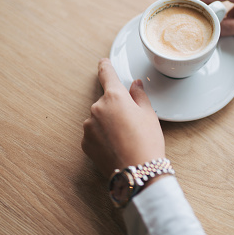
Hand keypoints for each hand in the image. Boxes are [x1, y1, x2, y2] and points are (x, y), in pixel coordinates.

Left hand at [82, 58, 164, 177]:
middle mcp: (97, 108)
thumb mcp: (148, 114)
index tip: (103, 62)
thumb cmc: (146, 141)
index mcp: (114, 96)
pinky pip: (94, 134)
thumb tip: (135, 85)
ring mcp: (89, 126)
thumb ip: (139, 95)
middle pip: (106, 102)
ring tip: (126, 138)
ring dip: (109, 124)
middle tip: (133, 124)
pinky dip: (103, 137)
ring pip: (99, 119)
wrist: (137, 172)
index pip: (107, 75)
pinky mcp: (85, 143)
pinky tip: (117, 146)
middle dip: (117, 108)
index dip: (105, 67)